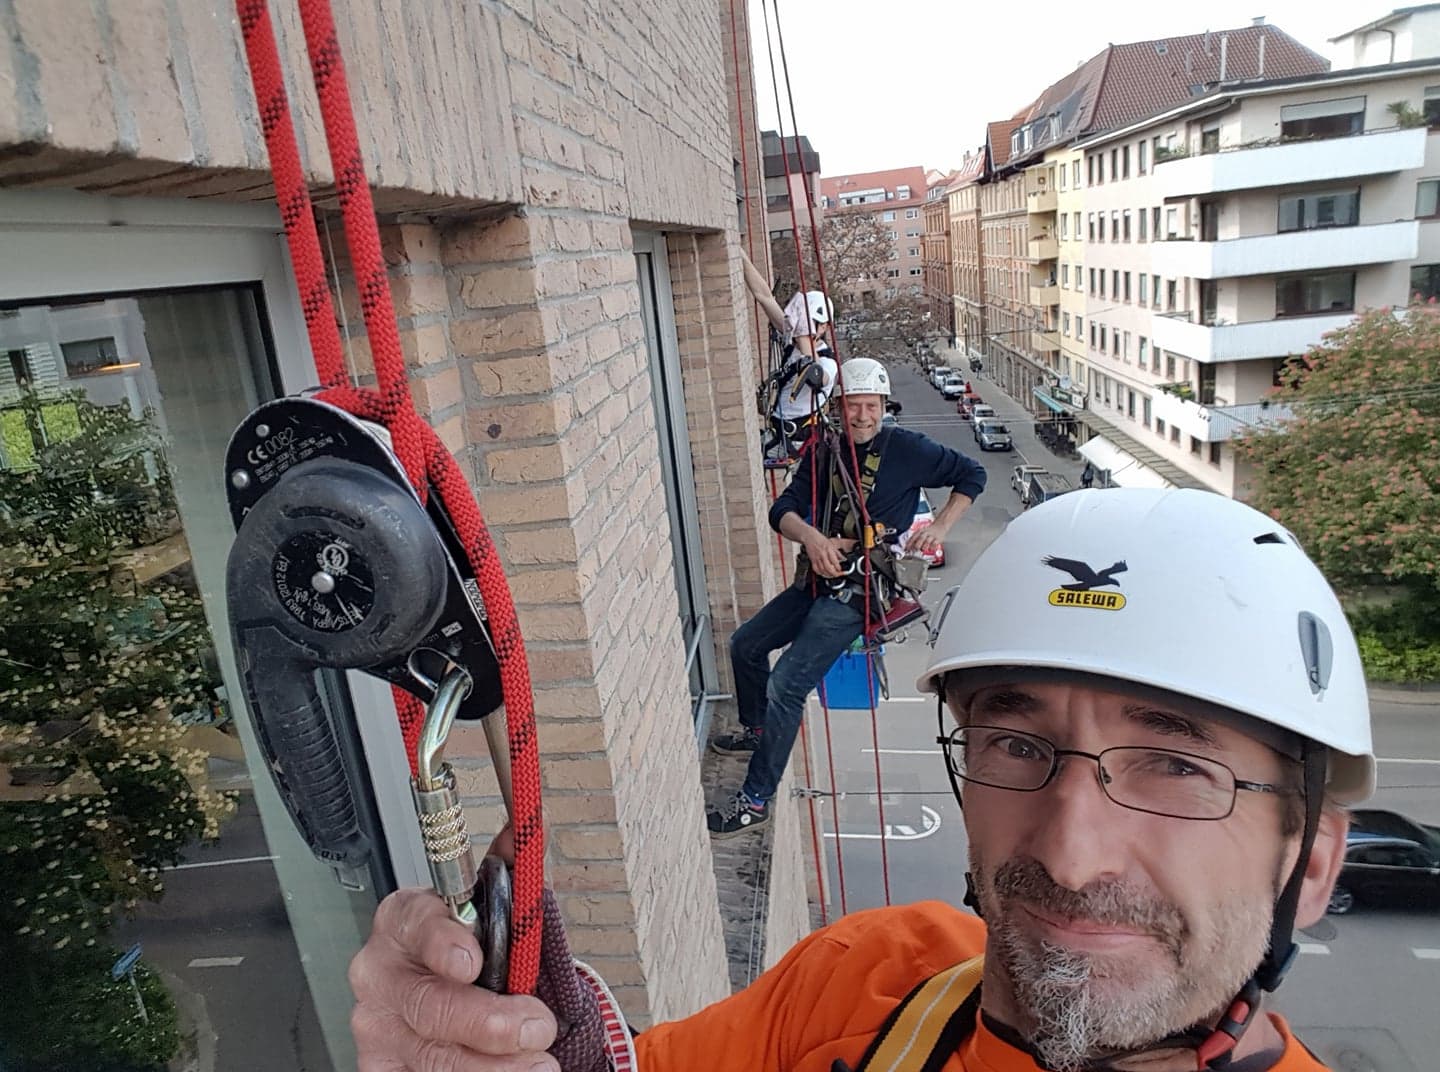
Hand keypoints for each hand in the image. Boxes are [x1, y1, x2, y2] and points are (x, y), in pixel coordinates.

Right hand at [349, 887, 559, 1071]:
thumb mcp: (493, 907)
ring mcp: (377, 1027)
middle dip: (490, 1021)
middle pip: (429, 1005)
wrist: (453, 995)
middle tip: (537, 1026)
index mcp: (404, 920)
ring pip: (433, 1056)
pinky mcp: (382, 1069)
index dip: (443, 942)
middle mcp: (380, 974)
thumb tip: (530, 827)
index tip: (473, 961)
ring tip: (538, 1065)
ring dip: (493, 1067)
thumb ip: (511, 870)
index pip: (415, 924)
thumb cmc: (472, 946)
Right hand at [804, 534, 855, 577]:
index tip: (842, 571)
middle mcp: (823, 555)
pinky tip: (824, 573)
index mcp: (829, 550)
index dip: (839, 568)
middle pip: (829, 568)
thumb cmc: (820, 539)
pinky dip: (821, 573)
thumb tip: (844, 559)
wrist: (810, 537)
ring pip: (823, 571)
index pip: (835, 562)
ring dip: (828, 575)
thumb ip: (838, 553)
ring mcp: (817, 558)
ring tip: (832, 575)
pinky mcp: (812, 561)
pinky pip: (816, 570)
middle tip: (838, 575)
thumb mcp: (832, 544)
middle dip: (835, 574)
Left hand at [906, 525, 946, 556]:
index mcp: (920, 531)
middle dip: (917, 545)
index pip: (914, 537)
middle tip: (914, 549)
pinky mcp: (938, 539)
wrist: (940, 525)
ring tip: (922, 549)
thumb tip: (908, 546)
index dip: (909, 543)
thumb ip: (916, 538)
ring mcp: (932, 536)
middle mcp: (926, 533)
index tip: (906, 548)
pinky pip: (934, 543)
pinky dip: (931, 547)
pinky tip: (930, 549)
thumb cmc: (929, 531)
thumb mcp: (922, 532)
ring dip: (924, 546)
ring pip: (927, 541)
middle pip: (920, 538)